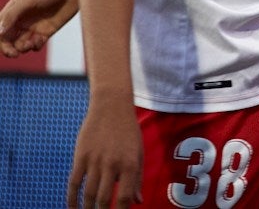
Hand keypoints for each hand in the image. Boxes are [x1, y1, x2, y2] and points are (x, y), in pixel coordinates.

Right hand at [0, 0, 78, 57]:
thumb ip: (12, 14)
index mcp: (13, 11)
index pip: (0, 29)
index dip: (0, 40)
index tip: (5, 45)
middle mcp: (21, 20)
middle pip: (8, 40)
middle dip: (9, 49)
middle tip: (15, 53)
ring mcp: (34, 26)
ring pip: (21, 45)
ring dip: (23, 48)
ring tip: (31, 43)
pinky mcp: (47, 31)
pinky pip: (36, 45)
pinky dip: (36, 46)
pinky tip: (40, 40)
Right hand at [67, 91, 141, 206]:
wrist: (111, 107)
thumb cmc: (128, 131)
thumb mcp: (138, 152)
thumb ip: (137, 178)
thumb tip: (137, 201)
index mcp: (130, 165)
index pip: (123, 198)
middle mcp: (112, 165)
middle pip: (103, 199)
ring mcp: (95, 161)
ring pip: (88, 194)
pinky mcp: (80, 157)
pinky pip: (74, 182)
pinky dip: (71, 198)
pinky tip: (72, 208)